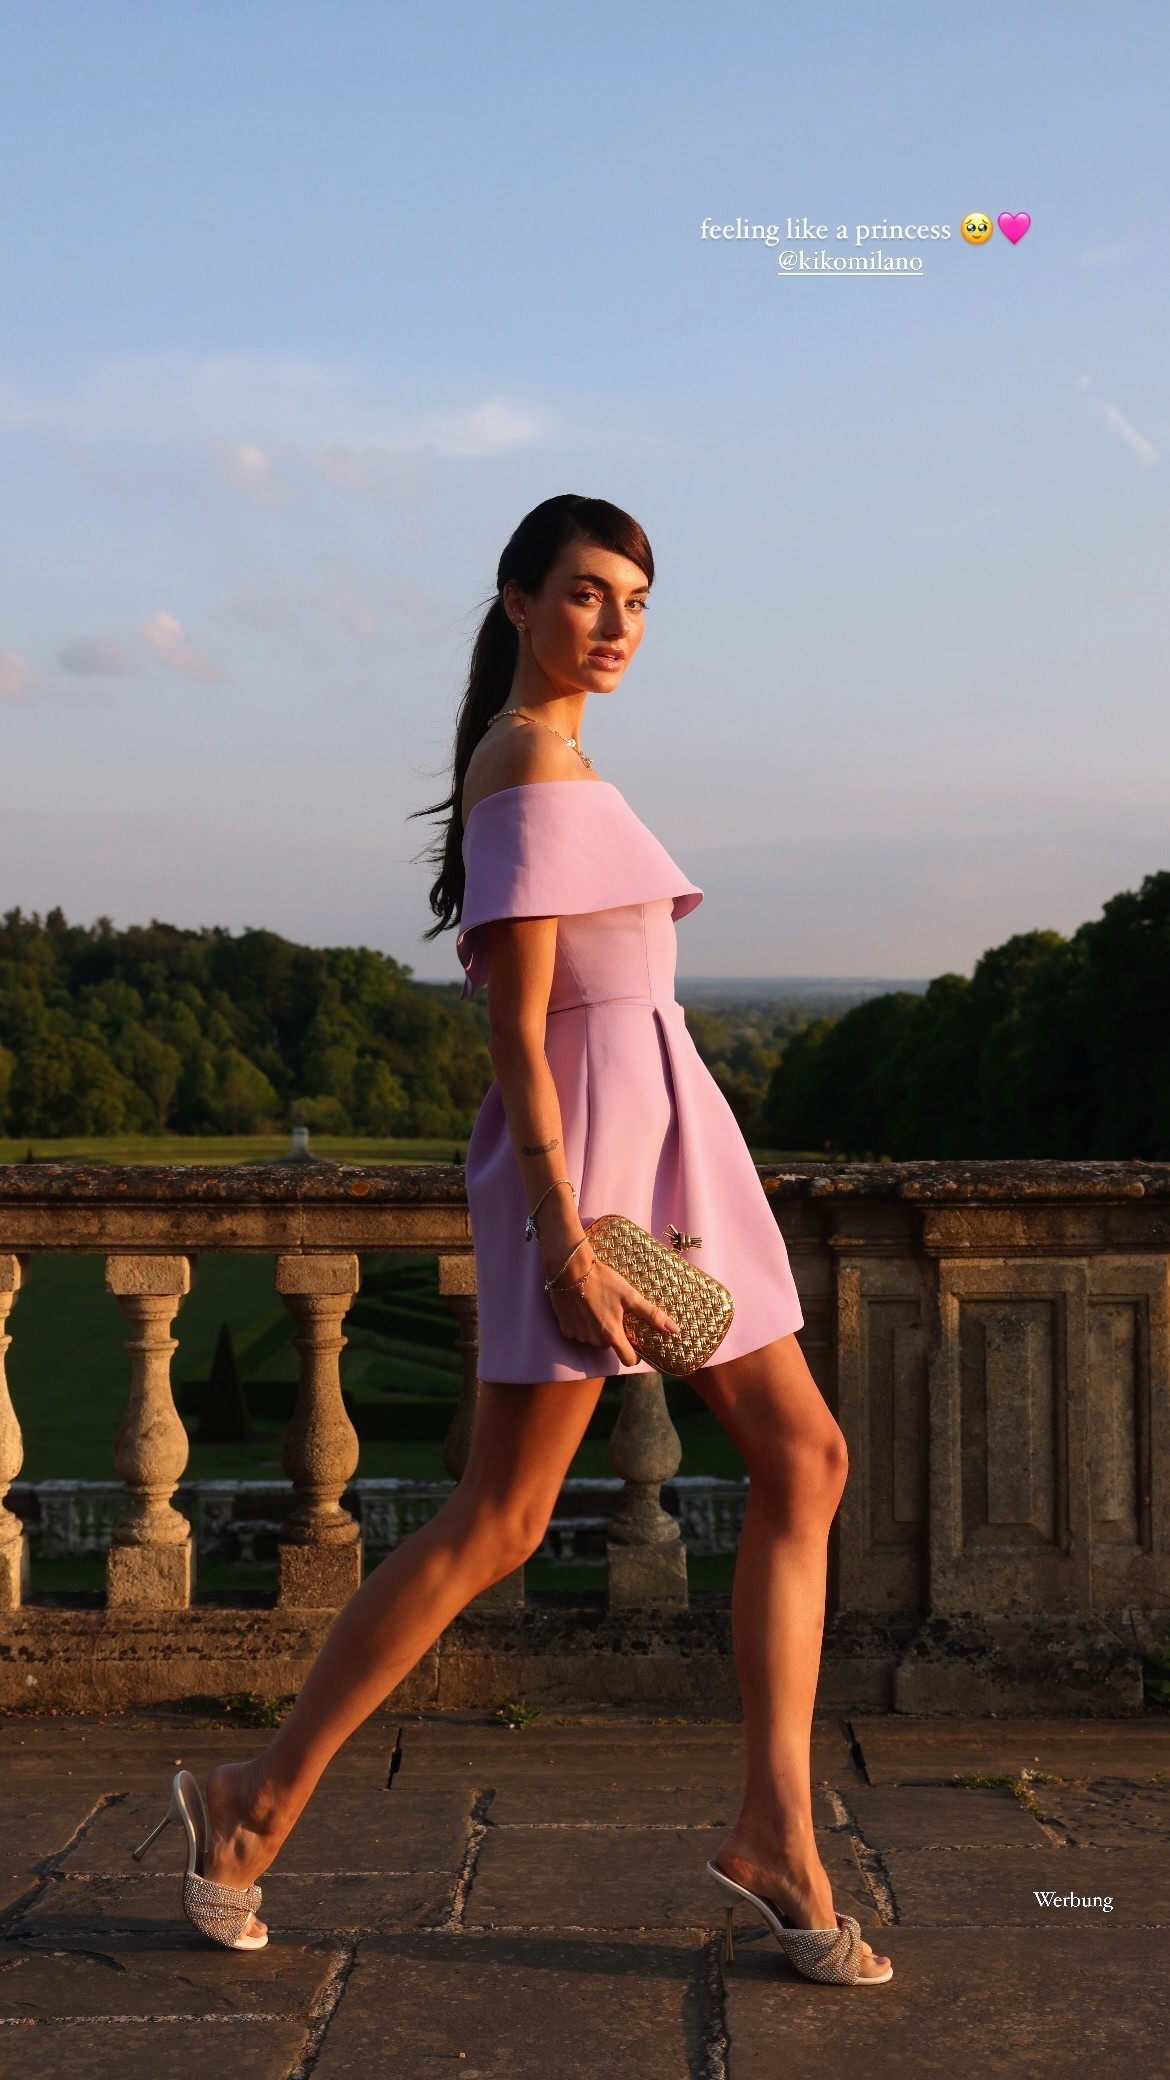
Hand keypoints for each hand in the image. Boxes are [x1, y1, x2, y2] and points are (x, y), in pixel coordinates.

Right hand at [544, 1241, 679, 1365]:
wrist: (571, 1268)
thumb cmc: (603, 1280)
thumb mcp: (630, 1296)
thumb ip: (652, 1315)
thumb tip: (675, 1330)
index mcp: (612, 1334)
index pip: (628, 1360)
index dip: (634, 1354)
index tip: (635, 1343)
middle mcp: (594, 1340)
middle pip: (610, 1346)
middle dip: (613, 1334)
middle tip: (614, 1312)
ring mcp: (578, 1335)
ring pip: (594, 1339)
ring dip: (597, 1329)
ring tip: (598, 1307)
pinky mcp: (564, 1328)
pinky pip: (578, 1333)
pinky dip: (582, 1325)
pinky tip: (583, 1308)